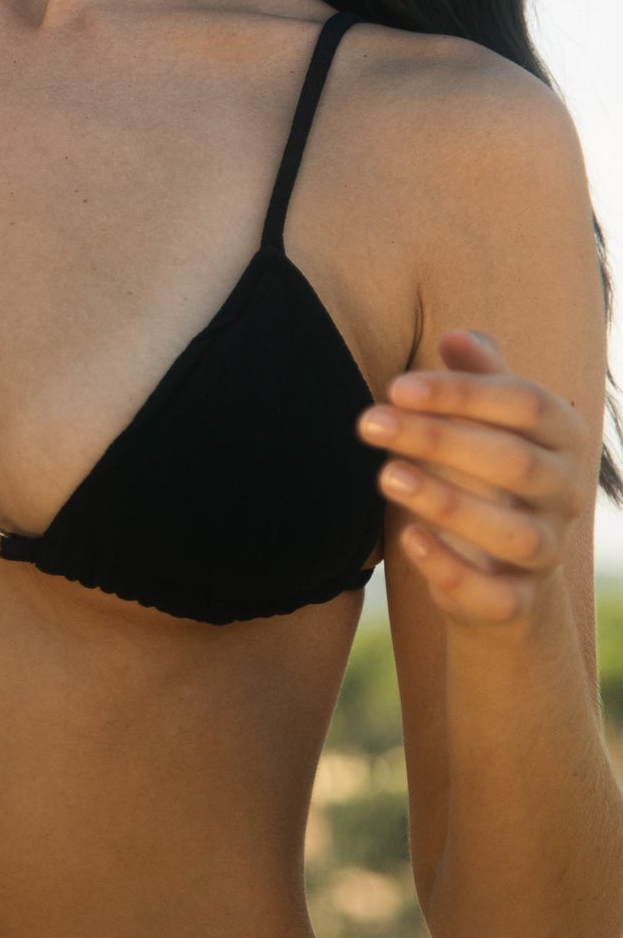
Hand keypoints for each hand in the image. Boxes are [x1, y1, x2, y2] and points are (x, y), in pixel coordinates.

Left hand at [356, 330, 590, 624]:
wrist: (501, 563)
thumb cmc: (484, 466)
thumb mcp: (485, 417)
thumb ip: (477, 376)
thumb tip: (455, 336)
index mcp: (564, 435)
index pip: (524, 403)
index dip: (460, 392)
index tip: (395, 387)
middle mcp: (568, 492)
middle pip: (515, 462)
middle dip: (438, 439)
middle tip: (369, 422)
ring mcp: (549, 550)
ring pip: (514, 533)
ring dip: (446, 502)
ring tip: (386, 476)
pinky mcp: (520, 601)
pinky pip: (497, 595)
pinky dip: (453, 570)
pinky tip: (409, 539)